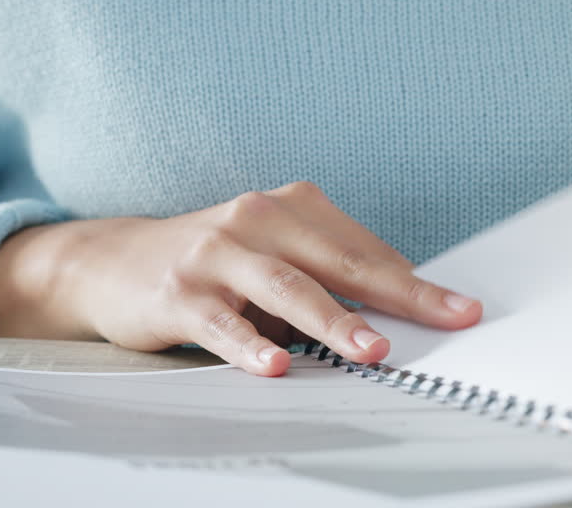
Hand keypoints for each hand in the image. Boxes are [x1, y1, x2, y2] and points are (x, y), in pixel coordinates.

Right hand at [0, 181, 481, 376]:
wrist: (113, 261)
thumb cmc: (207, 263)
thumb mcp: (269, 256)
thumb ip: (321, 277)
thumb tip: (395, 315)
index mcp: (288, 207)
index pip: (361, 249)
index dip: (413, 282)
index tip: (458, 310)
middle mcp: (254, 220)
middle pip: (336, 261)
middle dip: (397, 295)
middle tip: (444, 320)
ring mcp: (215, 252)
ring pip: (284, 286)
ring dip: (332, 320)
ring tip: (371, 351)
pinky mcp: (179, 289)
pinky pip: (220, 321)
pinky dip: (248, 344)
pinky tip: (272, 364)